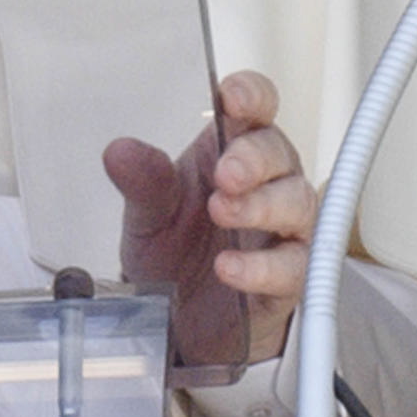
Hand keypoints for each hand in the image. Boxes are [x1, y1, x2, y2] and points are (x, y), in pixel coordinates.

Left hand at [103, 70, 317, 366]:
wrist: (181, 320)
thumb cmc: (176, 253)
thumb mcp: (148, 214)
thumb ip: (142, 182)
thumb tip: (120, 152)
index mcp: (230, 152)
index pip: (255, 108)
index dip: (251, 96)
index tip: (233, 97)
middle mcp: (264, 183)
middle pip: (279, 152)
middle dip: (253, 158)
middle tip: (225, 173)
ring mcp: (282, 229)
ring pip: (297, 202)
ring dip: (261, 204)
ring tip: (223, 211)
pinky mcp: (289, 277)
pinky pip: (293, 266)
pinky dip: (262, 266)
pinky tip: (231, 267)